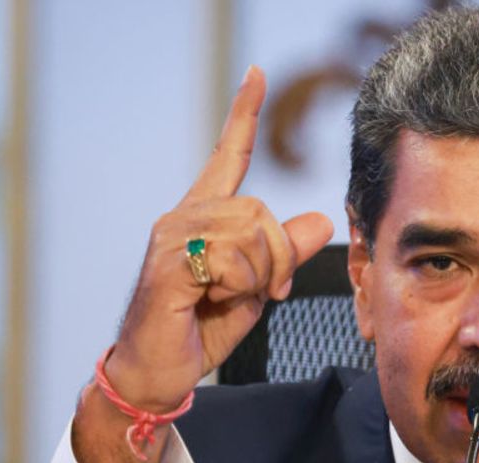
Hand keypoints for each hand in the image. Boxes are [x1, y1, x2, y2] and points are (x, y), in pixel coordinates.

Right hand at [105, 66, 333, 410]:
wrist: (157, 371)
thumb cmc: (200, 327)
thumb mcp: (256, 287)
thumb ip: (285, 253)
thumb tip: (321, 220)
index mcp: (206, 216)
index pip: (229, 157)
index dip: (244, 115)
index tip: (257, 74)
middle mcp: (185, 215)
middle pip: (263, 213)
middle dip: (278, 260)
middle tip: (263, 292)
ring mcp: (171, 234)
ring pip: (252, 236)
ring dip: (257, 278)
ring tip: (227, 297)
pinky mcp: (168, 262)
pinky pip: (230, 260)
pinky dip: (236, 289)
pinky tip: (208, 302)